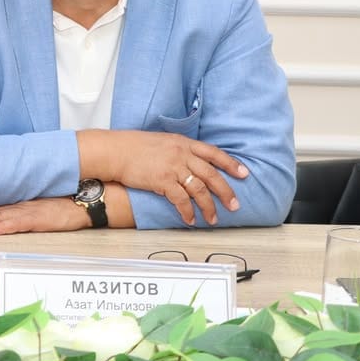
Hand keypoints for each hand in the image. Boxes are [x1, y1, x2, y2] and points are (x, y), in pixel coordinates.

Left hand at [0, 198, 90, 233]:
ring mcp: (29, 211)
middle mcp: (19, 206)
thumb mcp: (38, 207)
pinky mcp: (40, 219)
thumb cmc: (63, 204)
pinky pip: (18, 223)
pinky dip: (3, 226)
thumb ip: (21, 211)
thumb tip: (1, 218)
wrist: (86, 200)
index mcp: (17, 204)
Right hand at [79, 129, 248, 226]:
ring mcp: (173, 167)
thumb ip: (178, 150)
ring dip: (209, 207)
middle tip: (235, 205)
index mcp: (183, 143)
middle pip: (212, 174)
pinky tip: (190, 219)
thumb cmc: (134, 146)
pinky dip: (187, 212)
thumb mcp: (162, 141)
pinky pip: (181, 200)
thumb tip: (189, 162)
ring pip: (199, 190)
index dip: (231, 164)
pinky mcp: (162, 181)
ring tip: (213, 219)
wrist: (115, 151)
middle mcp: (181, 154)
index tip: (244, 174)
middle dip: (226, 192)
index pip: (214, 153)